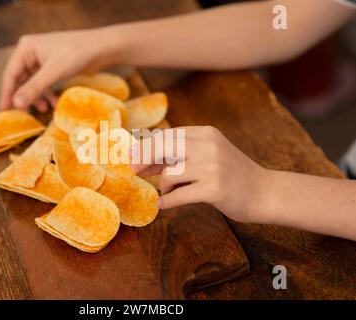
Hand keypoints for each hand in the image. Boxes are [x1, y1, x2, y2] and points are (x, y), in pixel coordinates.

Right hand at [0, 29, 115, 111]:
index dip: (7, 94)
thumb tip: (15, 104)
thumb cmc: (76, 54)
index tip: (3, 112)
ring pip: (33, 83)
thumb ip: (34, 88)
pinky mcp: (52, 66)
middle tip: (23, 115)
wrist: (100, 48)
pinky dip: (48, 93)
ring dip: (38, 97)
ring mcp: (41, 59)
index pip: (10, 74)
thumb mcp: (53, 73)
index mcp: (25, 48)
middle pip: (20, 80)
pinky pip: (44, 83)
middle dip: (24, 97)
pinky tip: (54, 103)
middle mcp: (30, 52)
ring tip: (44, 110)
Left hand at [130, 126, 266, 222]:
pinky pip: (179, 195)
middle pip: (163, 147)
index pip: (168, 135)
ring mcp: (212, 167)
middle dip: (143, 158)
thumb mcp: (209, 155)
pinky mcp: (215, 189)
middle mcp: (208, 146)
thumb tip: (143, 160)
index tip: (132, 157)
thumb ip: (180, 155)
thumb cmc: (232, 174)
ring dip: (164, 185)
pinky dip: (167, 201)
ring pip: (170, 174)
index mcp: (206, 133)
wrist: (264, 192)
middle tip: (133, 170)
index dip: (146, 146)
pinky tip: (163, 204)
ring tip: (168, 192)